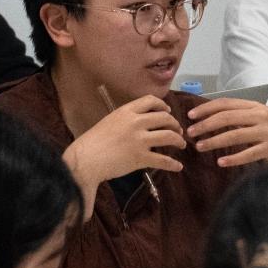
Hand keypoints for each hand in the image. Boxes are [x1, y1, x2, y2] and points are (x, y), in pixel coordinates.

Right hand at [63, 95, 185, 217]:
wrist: (85, 159)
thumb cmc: (93, 141)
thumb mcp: (109, 121)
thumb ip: (126, 119)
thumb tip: (141, 122)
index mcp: (127, 111)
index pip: (151, 101)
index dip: (163, 106)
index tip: (168, 112)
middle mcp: (136, 122)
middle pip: (165, 119)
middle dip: (175, 125)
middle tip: (178, 131)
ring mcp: (140, 140)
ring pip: (169, 137)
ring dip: (178, 141)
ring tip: (181, 145)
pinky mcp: (141, 158)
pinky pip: (163, 160)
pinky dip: (173, 164)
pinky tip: (178, 167)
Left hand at [186, 98, 267, 166]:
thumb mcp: (262, 113)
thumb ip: (242, 114)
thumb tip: (214, 116)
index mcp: (254, 106)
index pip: (225, 104)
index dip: (206, 108)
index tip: (191, 116)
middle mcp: (259, 116)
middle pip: (226, 118)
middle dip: (205, 125)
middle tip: (190, 133)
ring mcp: (266, 132)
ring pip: (235, 135)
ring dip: (214, 141)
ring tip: (200, 147)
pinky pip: (249, 154)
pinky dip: (233, 158)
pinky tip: (221, 162)